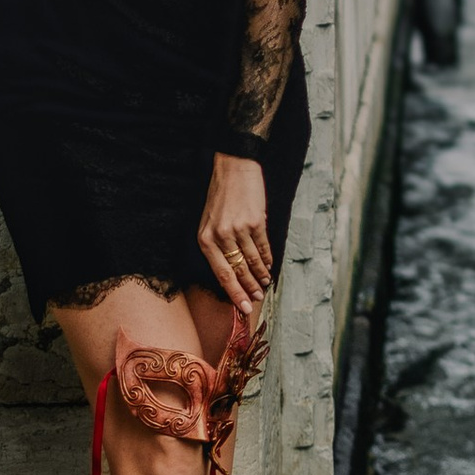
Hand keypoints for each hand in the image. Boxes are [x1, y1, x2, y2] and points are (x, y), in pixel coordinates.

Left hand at [198, 152, 272, 314]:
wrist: (234, 167)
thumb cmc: (220, 195)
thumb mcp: (209, 221)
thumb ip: (216, 245)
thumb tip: (232, 271)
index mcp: (204, 239)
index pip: (221, 274)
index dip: (233, 293)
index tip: (242, 307)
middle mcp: (220, 236)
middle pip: (238, 271)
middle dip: (248, 289)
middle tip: (257, 300)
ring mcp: (239, 229)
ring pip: (252, 260)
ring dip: (260, 275)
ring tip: (265, 285)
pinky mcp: (255, 221)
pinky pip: (263, 246)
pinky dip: (267, 259)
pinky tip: (269, 266)